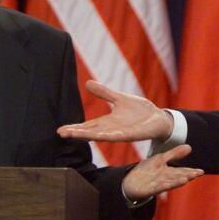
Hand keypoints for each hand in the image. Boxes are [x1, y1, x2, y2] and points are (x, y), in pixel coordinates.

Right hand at [57, 80, 173, 141]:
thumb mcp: (119, 99)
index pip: (87, 126)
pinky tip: (99, 135)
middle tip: (61, 133)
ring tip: (74, 135)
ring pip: (101, 135)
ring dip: (88, 136)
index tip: (60, 130)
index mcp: (108, 122)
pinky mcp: (132, 135)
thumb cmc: (140, 111)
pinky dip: (109, 135)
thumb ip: (104, 93)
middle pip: (90, 132)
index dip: (74, 128)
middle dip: (76, 133)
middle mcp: (112, 130)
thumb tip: (87, 83)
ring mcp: (121, 133)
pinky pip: (119, 136)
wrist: (159, 119)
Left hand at [122, 144, 203, 200]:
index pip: (182, 171)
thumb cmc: (147, 171)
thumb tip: (190, 147)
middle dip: (187, 175)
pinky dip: (162, 186)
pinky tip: (167, 184)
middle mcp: (165, 179)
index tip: (201, 171)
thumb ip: (174, 154)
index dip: (191, 171)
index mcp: (169, 172)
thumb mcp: (160, 159)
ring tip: (186, 179)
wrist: (130, 182)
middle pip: (178, 176)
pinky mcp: (149, 190)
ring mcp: (157, 185)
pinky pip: (156, 188)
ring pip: (169, 182)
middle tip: (198, 174)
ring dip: (177, 181)